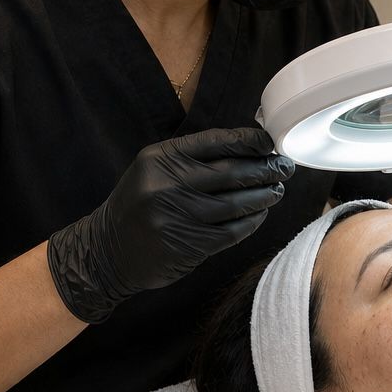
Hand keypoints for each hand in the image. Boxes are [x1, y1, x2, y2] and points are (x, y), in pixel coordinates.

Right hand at [48, 127, 293, 322]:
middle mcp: (168, 184)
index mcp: (161, 158)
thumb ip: (192, 159)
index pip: (216, 142)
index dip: (249, 140)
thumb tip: (248, 150)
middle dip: (265, 168)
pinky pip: (232, 230)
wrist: (106, 251)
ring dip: (264, 195)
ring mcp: (179, 215)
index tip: (270, 141)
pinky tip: (260, 214)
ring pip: (236, 202)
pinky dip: (251, 221)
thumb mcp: (153, 170)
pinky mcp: (188, 244)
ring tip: (277, 190)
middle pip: (232, 171)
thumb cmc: (139, 205)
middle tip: (285, 167)